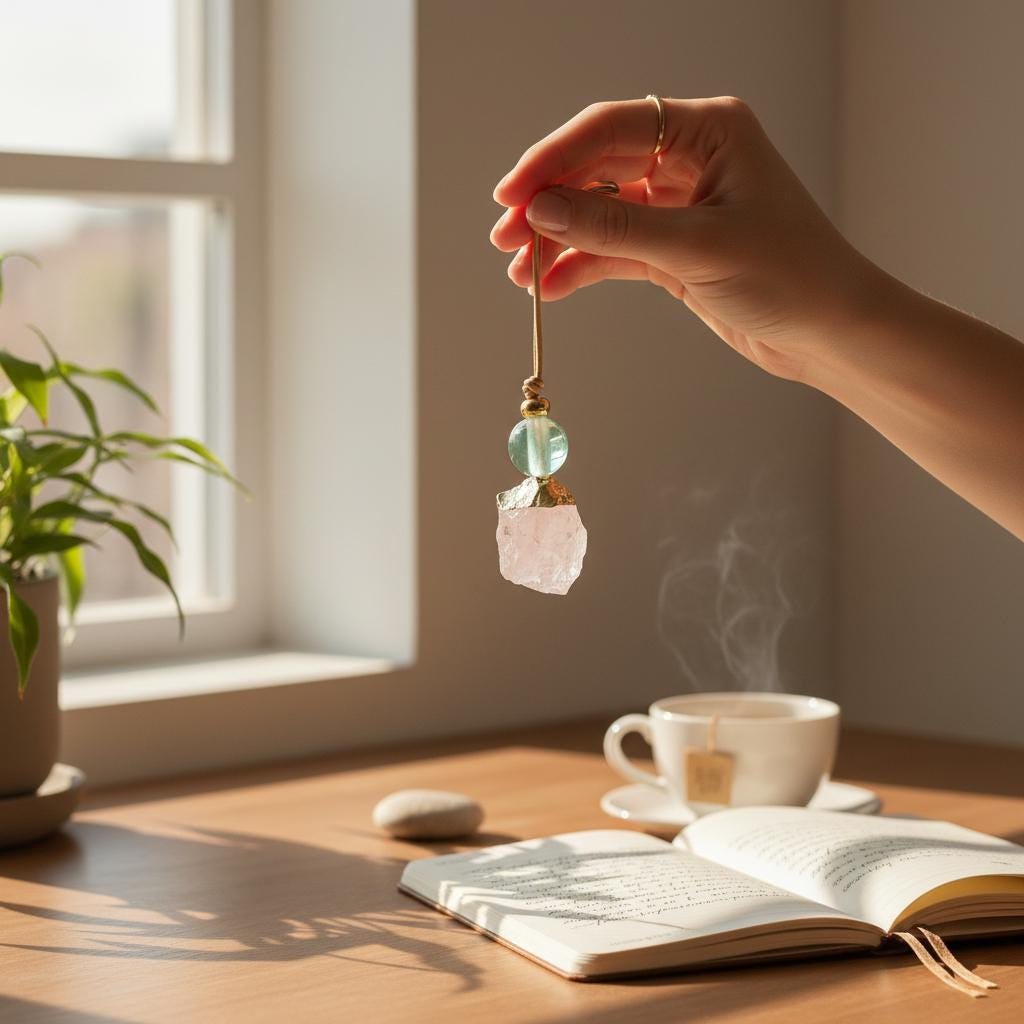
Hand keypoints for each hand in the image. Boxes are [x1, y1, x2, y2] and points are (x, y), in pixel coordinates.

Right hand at [491, 96, 883, 382]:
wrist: (831, 332)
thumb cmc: (790, 276)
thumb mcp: (698, 249)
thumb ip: (616, 226)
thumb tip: (542, 209)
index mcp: (708, 131)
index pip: (612, 128)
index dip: (554, 159)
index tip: (511, 195)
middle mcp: (690, 158)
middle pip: (598, 166)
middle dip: (550, 201)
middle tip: (506, 237)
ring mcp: (680, 203)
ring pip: (601, 210)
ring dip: (560, 238)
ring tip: (521, 270)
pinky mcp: (675, 247)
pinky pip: (615, 248)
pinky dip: (583, 265)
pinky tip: (551, 285)